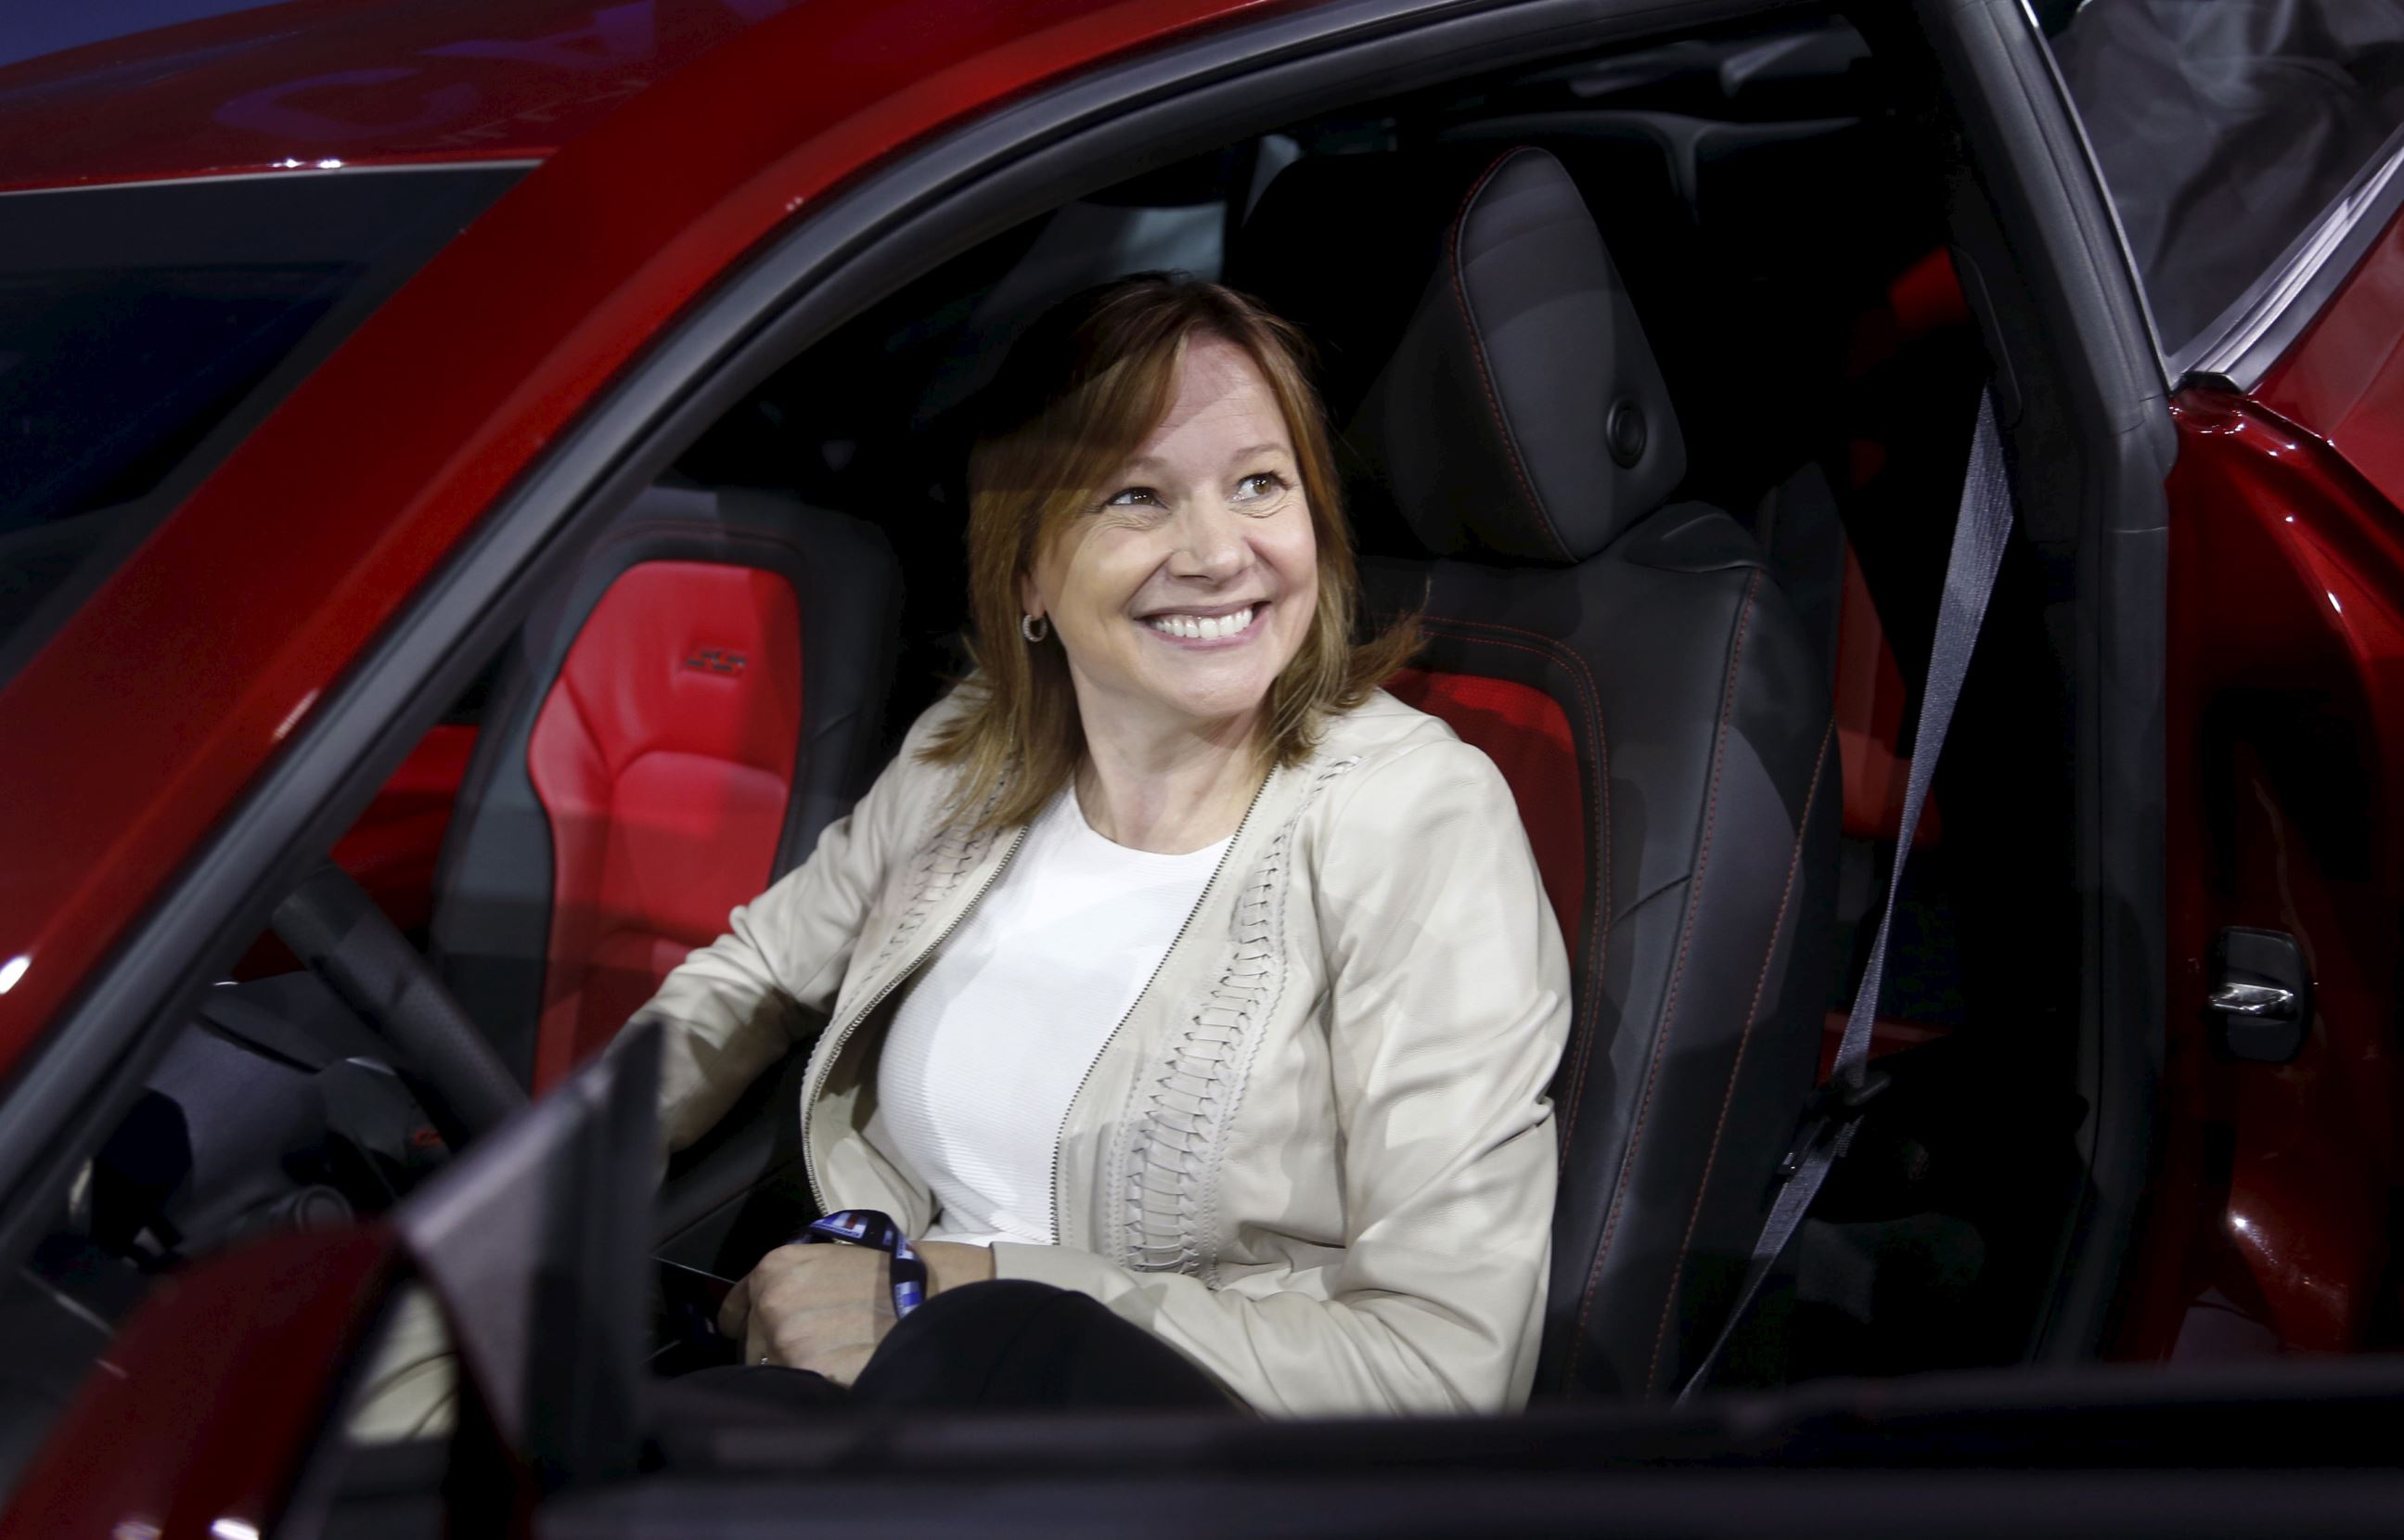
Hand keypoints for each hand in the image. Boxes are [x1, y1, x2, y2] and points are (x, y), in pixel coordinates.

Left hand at [720, 1243, 889, 1384]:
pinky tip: (839, 1371)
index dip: (748, 1326)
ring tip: (831, 1359)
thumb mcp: (824, 1262)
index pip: (734, 1313)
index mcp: (773, 1269)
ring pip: (772, 1370)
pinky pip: (798, 1387)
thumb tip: (760, 1318)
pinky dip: (814, 1386)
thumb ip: (788, 1285)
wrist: (929, 1294)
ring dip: (795, 1370)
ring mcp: (786, 1339)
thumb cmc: (882, 1277)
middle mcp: (771, 1302)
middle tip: (814, 1348)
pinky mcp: (808, 1371)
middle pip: (750, 1347)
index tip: (758, 1336)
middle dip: (774, 1350)